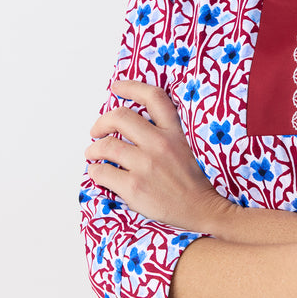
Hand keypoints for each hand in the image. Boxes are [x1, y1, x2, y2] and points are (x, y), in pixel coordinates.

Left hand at [85, 80, 229, 233]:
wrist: (203, 210)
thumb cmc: (195, 181)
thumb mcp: (189, 146)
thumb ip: (167, 133)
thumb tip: (134, 125)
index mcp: (175, 131)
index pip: (153, 97)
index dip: (131, 87)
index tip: (117, 87)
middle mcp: (160, 144)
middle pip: (120, 117)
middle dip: (102, 122)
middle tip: (96, 130)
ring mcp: (146, 165)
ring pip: (106, 146)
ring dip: (93, 149)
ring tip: (93, 154)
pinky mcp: (134, 187)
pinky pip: (102, 172)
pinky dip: (95, 171)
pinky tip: (99, 173)